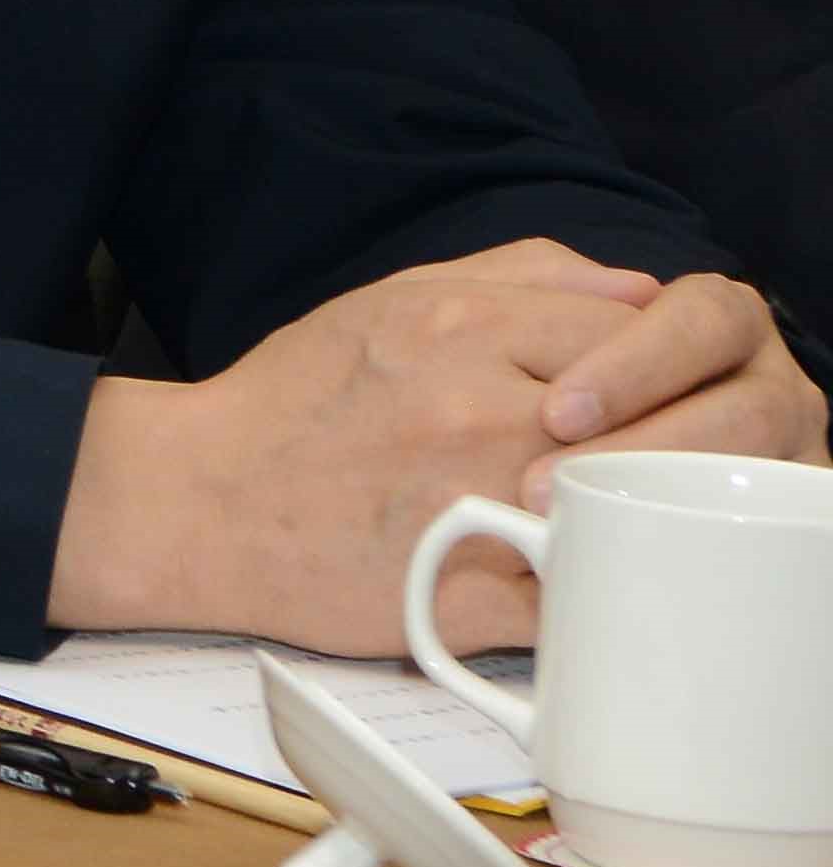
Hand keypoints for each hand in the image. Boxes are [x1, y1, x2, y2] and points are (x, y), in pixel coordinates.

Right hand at [51, 243, 795, 650]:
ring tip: (629, 510)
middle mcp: (477, 407)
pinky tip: (590, 573)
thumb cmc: (293, 402)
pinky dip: (604, 584)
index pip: (631, 334)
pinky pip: (583, 594)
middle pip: (647, 418)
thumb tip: (636, 286)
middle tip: (661, 455)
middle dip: (668, 437)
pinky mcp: (472, 593)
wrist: (198, 501)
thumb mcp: (390, 298)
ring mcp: (478, 503)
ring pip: (629, 504)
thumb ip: (519, 272)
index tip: (652, 392)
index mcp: (462, 329)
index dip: (658, 367)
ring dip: (644, 508)